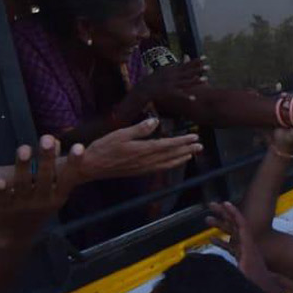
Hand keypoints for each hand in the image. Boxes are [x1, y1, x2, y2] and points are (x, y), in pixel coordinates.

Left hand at [0, 136, 82, 248]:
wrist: (15, 236)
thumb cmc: (37, 208)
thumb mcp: (51, 194)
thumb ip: (54, 169)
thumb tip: (57, 141)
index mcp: (56, 198)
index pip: (68, 179)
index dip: (74, 164)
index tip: (79, 147)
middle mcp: (41, 202)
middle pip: (44, 178)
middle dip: (46, 158)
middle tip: (47, 138)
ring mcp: (22, 205)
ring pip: (23, 184)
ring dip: (23, 167)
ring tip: (24, 148)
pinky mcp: (4, 208)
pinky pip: (3, 198)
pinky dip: (1, 190)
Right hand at [79, 118, 201, 181]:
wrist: (92, 167)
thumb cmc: (103, 148)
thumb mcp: (120, 134)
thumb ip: (139, 129)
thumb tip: (155, 121)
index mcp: (142, 149)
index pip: (168, 145)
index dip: (182, 141)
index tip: (194, 137)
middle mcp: (146, 161)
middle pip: (171, 155)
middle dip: (187, 150)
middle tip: (200, 146)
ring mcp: (143, 168)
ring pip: (167, 163)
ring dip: (181, 158)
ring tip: (193, 154)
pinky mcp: (139, 171)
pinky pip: (160, 168)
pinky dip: (171, 165)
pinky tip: (175, 162)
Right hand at [136, 57, 208, 103]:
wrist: (143, 88)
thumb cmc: (152, 80)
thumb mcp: (162, 71)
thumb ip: (171, 67)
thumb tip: (175, 63)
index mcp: (172, 69)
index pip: (186, 64)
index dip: (196, 61)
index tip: (205, 57)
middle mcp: (173, 75)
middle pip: (188, 71)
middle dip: (199, 69)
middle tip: (209, 67)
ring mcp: (171, 83)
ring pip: (186, 81)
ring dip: (196, 80)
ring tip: (206, 79)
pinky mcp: (169, 91)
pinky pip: (180, 94)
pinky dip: (186, 96)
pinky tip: (194, 98)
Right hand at [206, 200, 273, 292]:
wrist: (266, 289)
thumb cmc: (257, 282)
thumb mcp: (245, 273)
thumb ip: (236, 265)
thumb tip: (226, 257)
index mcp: (248, 246)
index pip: (242, 225)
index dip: (234, 213)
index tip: (226, 203)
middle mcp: (247, 245)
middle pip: (235, 225)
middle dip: (224, 214)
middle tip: (212, 205)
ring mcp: (244, 250)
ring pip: (231, 234)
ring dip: (220, 226)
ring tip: (207, 219)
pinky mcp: (241, 257)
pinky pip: (230, 246)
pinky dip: (221, 241)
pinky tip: (211, 239)